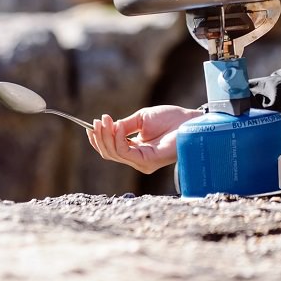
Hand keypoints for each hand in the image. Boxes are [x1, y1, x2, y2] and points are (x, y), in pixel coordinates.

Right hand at [86, 105, 202, 173]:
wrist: (188, 121)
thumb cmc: (170, 118)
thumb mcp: (141, 119)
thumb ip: (124, 125)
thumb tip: (108, 127)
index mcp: (136, 149)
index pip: (112, 149)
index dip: (99, 139)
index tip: (91, 125)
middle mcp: (138, 159)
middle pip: (109, 153)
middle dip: (100, 137)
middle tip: (97, 121)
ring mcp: (142, 162)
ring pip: (114, 153)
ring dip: (106, 136)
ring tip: (104, 121)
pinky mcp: (147, 161)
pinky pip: (125, 152)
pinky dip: (117, 139)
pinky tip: (117, 127)